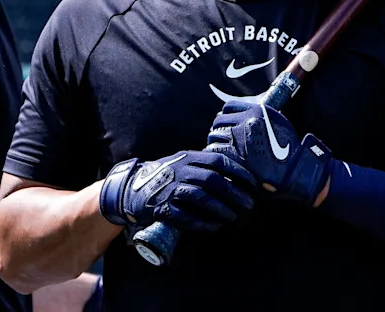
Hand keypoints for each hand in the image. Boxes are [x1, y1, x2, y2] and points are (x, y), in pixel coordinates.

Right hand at [99, 150, 255, 231]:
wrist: (131, 189)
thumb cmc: (166, 177)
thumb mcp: (183, 164)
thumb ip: (204, 166)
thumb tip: (236, 176)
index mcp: (188, 157)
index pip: (218, 160)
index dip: (238, 172)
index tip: (253, 184)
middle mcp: (180, 170)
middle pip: (212, 179)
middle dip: (234, 193)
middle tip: (249, 205)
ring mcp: (170, 188)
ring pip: (199, 197)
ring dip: (220, 208)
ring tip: (233, 217)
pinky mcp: (162, 207)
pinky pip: (184, 215)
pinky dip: (201, 222)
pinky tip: (214, 227)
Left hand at [206, 100, 332, 206]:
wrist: (291, 172)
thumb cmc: (286, 150)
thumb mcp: (276, 123)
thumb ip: (259, 116)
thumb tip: (240, 114)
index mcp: (258, 111)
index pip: (229, 107)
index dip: (226, 115)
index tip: (227, 123)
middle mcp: (247, 121)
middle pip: (220, 120)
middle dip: (220, 128)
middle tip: (221, 137)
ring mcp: (240, 137)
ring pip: (215, 134)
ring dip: (216, 141)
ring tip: (221, 148)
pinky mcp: (234, 154)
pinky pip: (214, 148)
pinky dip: (215, 152)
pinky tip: (219, 157)